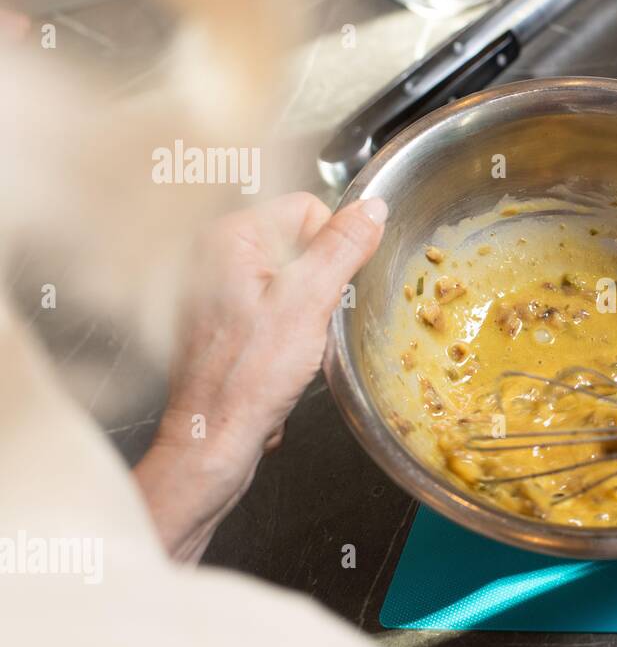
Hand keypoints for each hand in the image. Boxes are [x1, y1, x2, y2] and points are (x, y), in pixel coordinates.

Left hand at [133, 192, 386, 559]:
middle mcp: (216, 256)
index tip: (324, 289)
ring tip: (291, 343)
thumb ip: (342, 247)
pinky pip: (278, 307)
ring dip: (307, 310)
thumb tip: (371, 207)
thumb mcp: (309, 302)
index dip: (332, 248)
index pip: (307, 207)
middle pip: (301, 243)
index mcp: (229, 237)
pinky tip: (281, 356)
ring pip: (293, 279)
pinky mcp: (225, 320)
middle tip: (307, 322)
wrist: (214, 438)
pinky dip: (290, 330)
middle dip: (320, 283)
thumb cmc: (247, 378)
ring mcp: (218, 289)